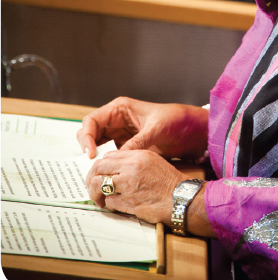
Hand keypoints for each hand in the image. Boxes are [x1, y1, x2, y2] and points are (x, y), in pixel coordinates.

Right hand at [77, 97, 208, 158]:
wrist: (190, 130)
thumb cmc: (175, 120)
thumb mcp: (155, 129)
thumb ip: (137, 142)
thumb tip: (120, 157)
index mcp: (120, 108)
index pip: (92, 120)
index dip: (87, 136)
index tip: (91, 152)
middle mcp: (116, 120)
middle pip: (90, 132)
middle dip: (87, 146)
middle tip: (90, 162)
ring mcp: (120, 133)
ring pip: (96, 144)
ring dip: (93, 155)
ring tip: (96, 170)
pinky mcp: (126, 146)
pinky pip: (109, 153)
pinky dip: (105, 161)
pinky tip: (107, 171)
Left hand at [86, 150, 216, 236]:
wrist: (181, 198)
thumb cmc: (169, 182)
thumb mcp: (153, 162)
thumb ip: (133, 161)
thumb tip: (114, 167)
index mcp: (138, 155)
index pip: (108, 156)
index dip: (101, 165)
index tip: (101, 172)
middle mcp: (131, 168)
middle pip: (99, 168)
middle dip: (91, 178)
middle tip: (92, 185)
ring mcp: (129, 185)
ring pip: (99, 185)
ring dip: (96, 193)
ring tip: (99, 198)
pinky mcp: (129, 202)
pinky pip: (110, 202)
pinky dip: (109, 204)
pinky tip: (114, 205)